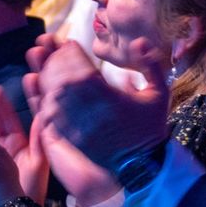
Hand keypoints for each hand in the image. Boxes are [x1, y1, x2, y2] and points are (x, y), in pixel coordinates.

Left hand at [27, 35, 167, 172]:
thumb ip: (151, 64)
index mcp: (112, 99)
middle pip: (64, 82)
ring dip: (48, 80)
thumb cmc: (151, 128)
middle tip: (51, 49)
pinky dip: (48, 103)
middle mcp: (93, 113)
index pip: (83, 71)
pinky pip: (54, 119)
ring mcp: (81, 128)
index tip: (69, 42)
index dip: (72, 54)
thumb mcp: (160, 93)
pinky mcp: (74, 140)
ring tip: (45, 66)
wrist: (144, 166)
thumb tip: (139, 40)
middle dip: (55, 62)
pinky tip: (47, 93)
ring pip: (56, 99)